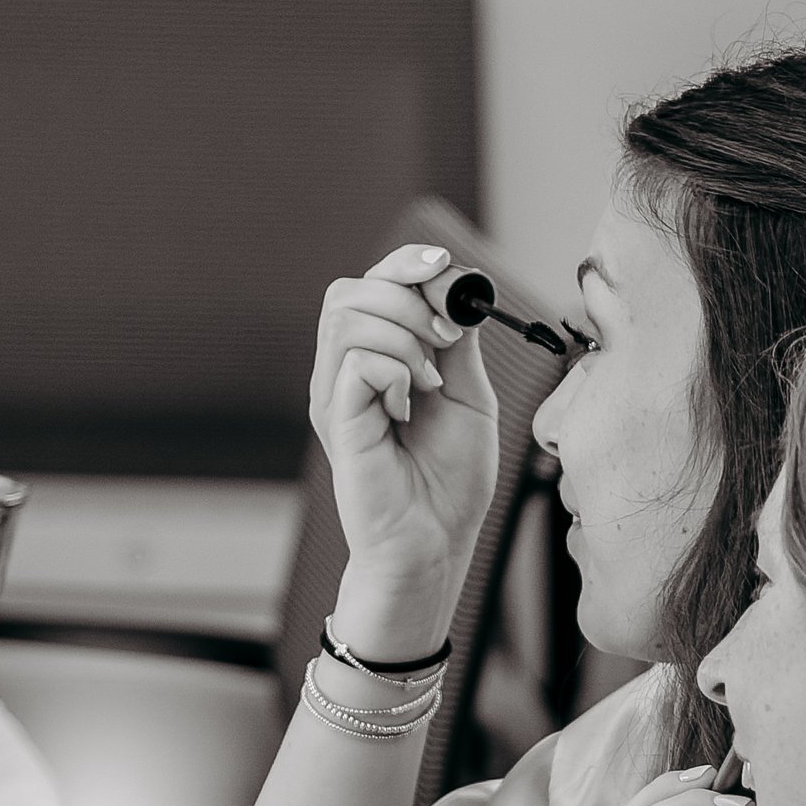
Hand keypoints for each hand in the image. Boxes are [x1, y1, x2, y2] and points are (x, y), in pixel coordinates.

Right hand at [308, 244, 499, 636]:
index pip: (370, 285)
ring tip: (431, 380)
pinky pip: (355, 362)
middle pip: (350, 291)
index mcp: (374, 360)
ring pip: (348, 317)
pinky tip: (411, 404)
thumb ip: (459, 341)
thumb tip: (458, 286)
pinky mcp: (336, 420)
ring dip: (404, 334)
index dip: (405, 264)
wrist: (437, 541)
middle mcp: (344, 372)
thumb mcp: (469, 394)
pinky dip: (394, 369)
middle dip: (407, 298)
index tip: (446, 267)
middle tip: (447, 339)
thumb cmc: (450, 480)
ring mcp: (335, 396)